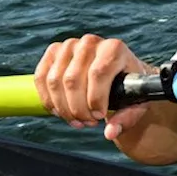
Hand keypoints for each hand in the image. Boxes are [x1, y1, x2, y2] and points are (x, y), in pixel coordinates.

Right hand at [33, 34, 151, 136]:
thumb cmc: (128, 86)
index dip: (95, 99)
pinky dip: (48, 99)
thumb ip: (126, 118)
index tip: (99, 116)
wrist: (117, 71)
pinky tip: (60, 111)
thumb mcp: (135, 101)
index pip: (98, 73)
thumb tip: (110, 133)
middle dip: (77, 108)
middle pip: (73, 80)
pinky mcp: (53, 51)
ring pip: (54, 81)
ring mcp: (70, 45)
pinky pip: (41, 78)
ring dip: (62, 107)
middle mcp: (90, 42)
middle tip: (87, 122)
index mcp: (114, 48)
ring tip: (77, 120)